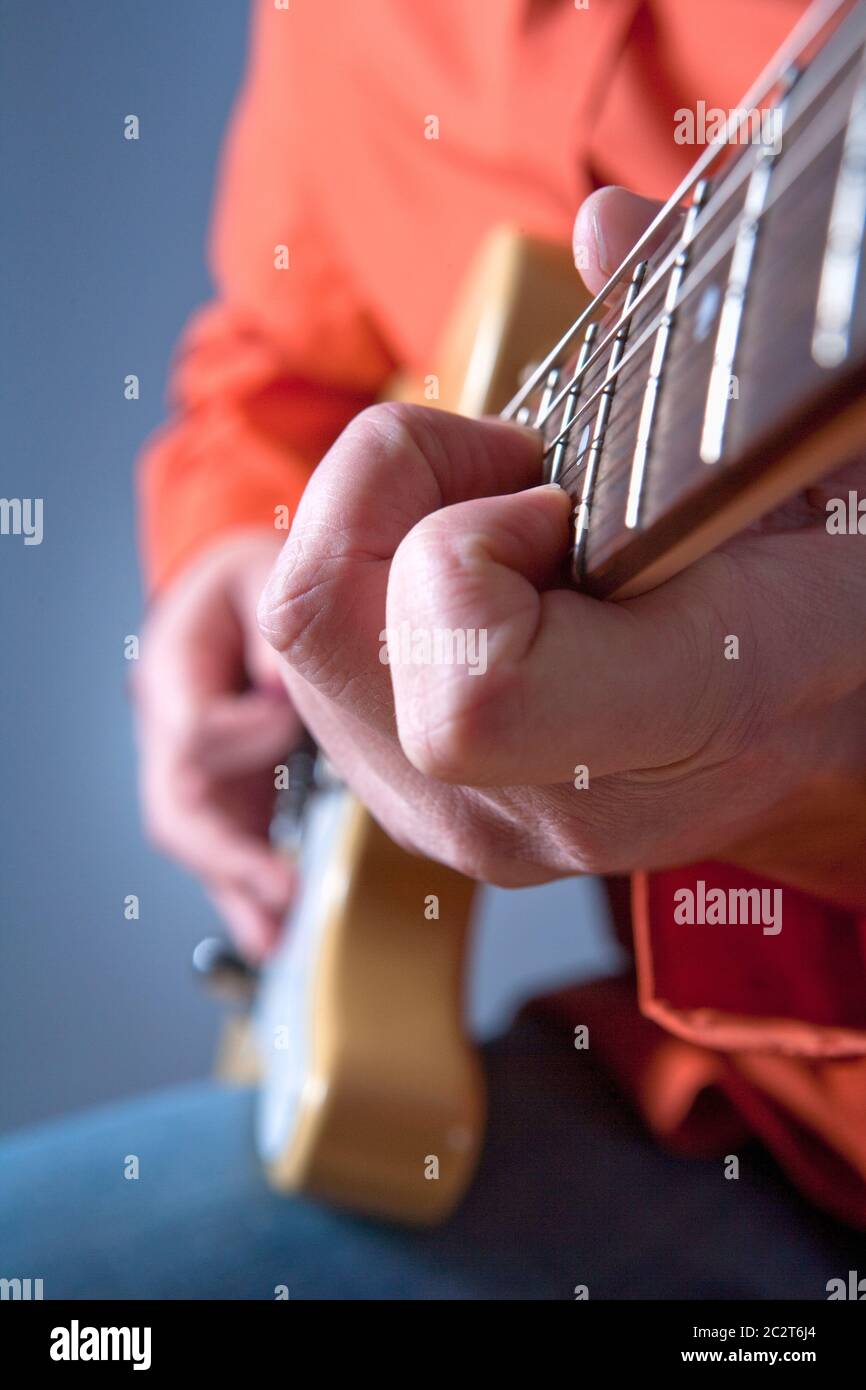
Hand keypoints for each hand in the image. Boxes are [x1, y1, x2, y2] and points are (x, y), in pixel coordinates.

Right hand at [135, 531, 299, 958]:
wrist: (225, 597)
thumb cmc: (244, 582)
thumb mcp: (258, 570)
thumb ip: (270, 615)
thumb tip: (286, 684)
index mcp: (172, 671)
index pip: (193, 730)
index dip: (247, 734)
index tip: (295, 715)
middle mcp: (169, 729)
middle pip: (176, 806)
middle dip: (228, 854)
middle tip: (282, 888)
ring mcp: (189, 769)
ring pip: (194, 841)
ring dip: (236, 888)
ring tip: (277, 935)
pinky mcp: (220, 792)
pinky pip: (221, 851)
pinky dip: (243, 895)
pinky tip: (271, 937)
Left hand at [257, 191, 865, 907]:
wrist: (812, 736)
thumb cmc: (818, 606)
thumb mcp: (806, 468)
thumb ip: (715, 353)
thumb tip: (604, 222)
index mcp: (676, 729)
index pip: (469, 691)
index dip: (473, 540)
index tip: (557, 495)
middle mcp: (541, 807)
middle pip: (323, 626)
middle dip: (390, 491)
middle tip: (510, 478)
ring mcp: (460, 820)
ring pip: (300, 633)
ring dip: (377, 529)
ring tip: (497, 528)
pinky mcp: (408, 800)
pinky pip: (313, 661)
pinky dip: (370, 579)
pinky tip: (469, 579)